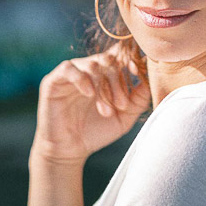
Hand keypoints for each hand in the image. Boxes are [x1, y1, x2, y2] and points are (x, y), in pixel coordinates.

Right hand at [30, 45, 150, 165]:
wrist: (71, 151)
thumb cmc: (98, 131)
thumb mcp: (125, 116)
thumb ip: (139, 98)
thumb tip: (151, 78)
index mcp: (106, 74)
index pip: (120, 54)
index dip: (130, 58)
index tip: (138, 71)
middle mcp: (89, 70)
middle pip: (109, 59)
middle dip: (119, 81)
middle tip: (122, 105)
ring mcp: (71, 73)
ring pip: (92, 64)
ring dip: (103, 86)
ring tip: (106, 110)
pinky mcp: (53, 81)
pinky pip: (68, 68)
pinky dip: (82, 79)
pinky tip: (90, 94)